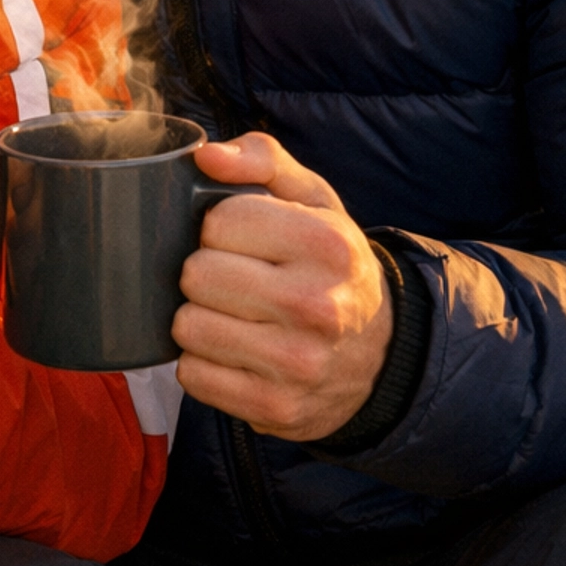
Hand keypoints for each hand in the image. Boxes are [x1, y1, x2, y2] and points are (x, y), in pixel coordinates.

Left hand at [174, 132, 392, 441]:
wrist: (378, 354)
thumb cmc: (330, 267)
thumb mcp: (314, 200)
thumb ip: (261, 159)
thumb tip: (207, 156)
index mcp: (327, 245)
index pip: (219, 222)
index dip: (219, 227)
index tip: (241, 240)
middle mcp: (316, 306)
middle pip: (196, 275)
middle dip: (205, 273)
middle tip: (233, 279)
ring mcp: (296, 364)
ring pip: (187, 327)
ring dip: (198, 319)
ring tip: (231, 314)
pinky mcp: (275, 409)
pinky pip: (192, 376)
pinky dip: (203, 362)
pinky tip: (234, 351)